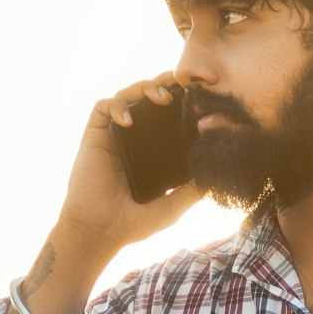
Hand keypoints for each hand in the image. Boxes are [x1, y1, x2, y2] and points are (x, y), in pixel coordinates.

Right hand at [57, 73, 201, 262]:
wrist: (102, 230)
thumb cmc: (136, 221)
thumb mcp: (175, 205)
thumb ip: (196, 189)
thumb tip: (217, 172)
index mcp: (152, 150)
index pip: (169, 116)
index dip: (182, 101)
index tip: (201, 96)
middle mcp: (134, 138)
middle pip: (149, 98)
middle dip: (165, 84)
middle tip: (182, 83)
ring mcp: (114, 135)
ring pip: (128, 95)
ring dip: (144, 88)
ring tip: (161, 98)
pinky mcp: (95, 135)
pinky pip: (103, 107)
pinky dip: (117, 106)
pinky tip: (127, 120)